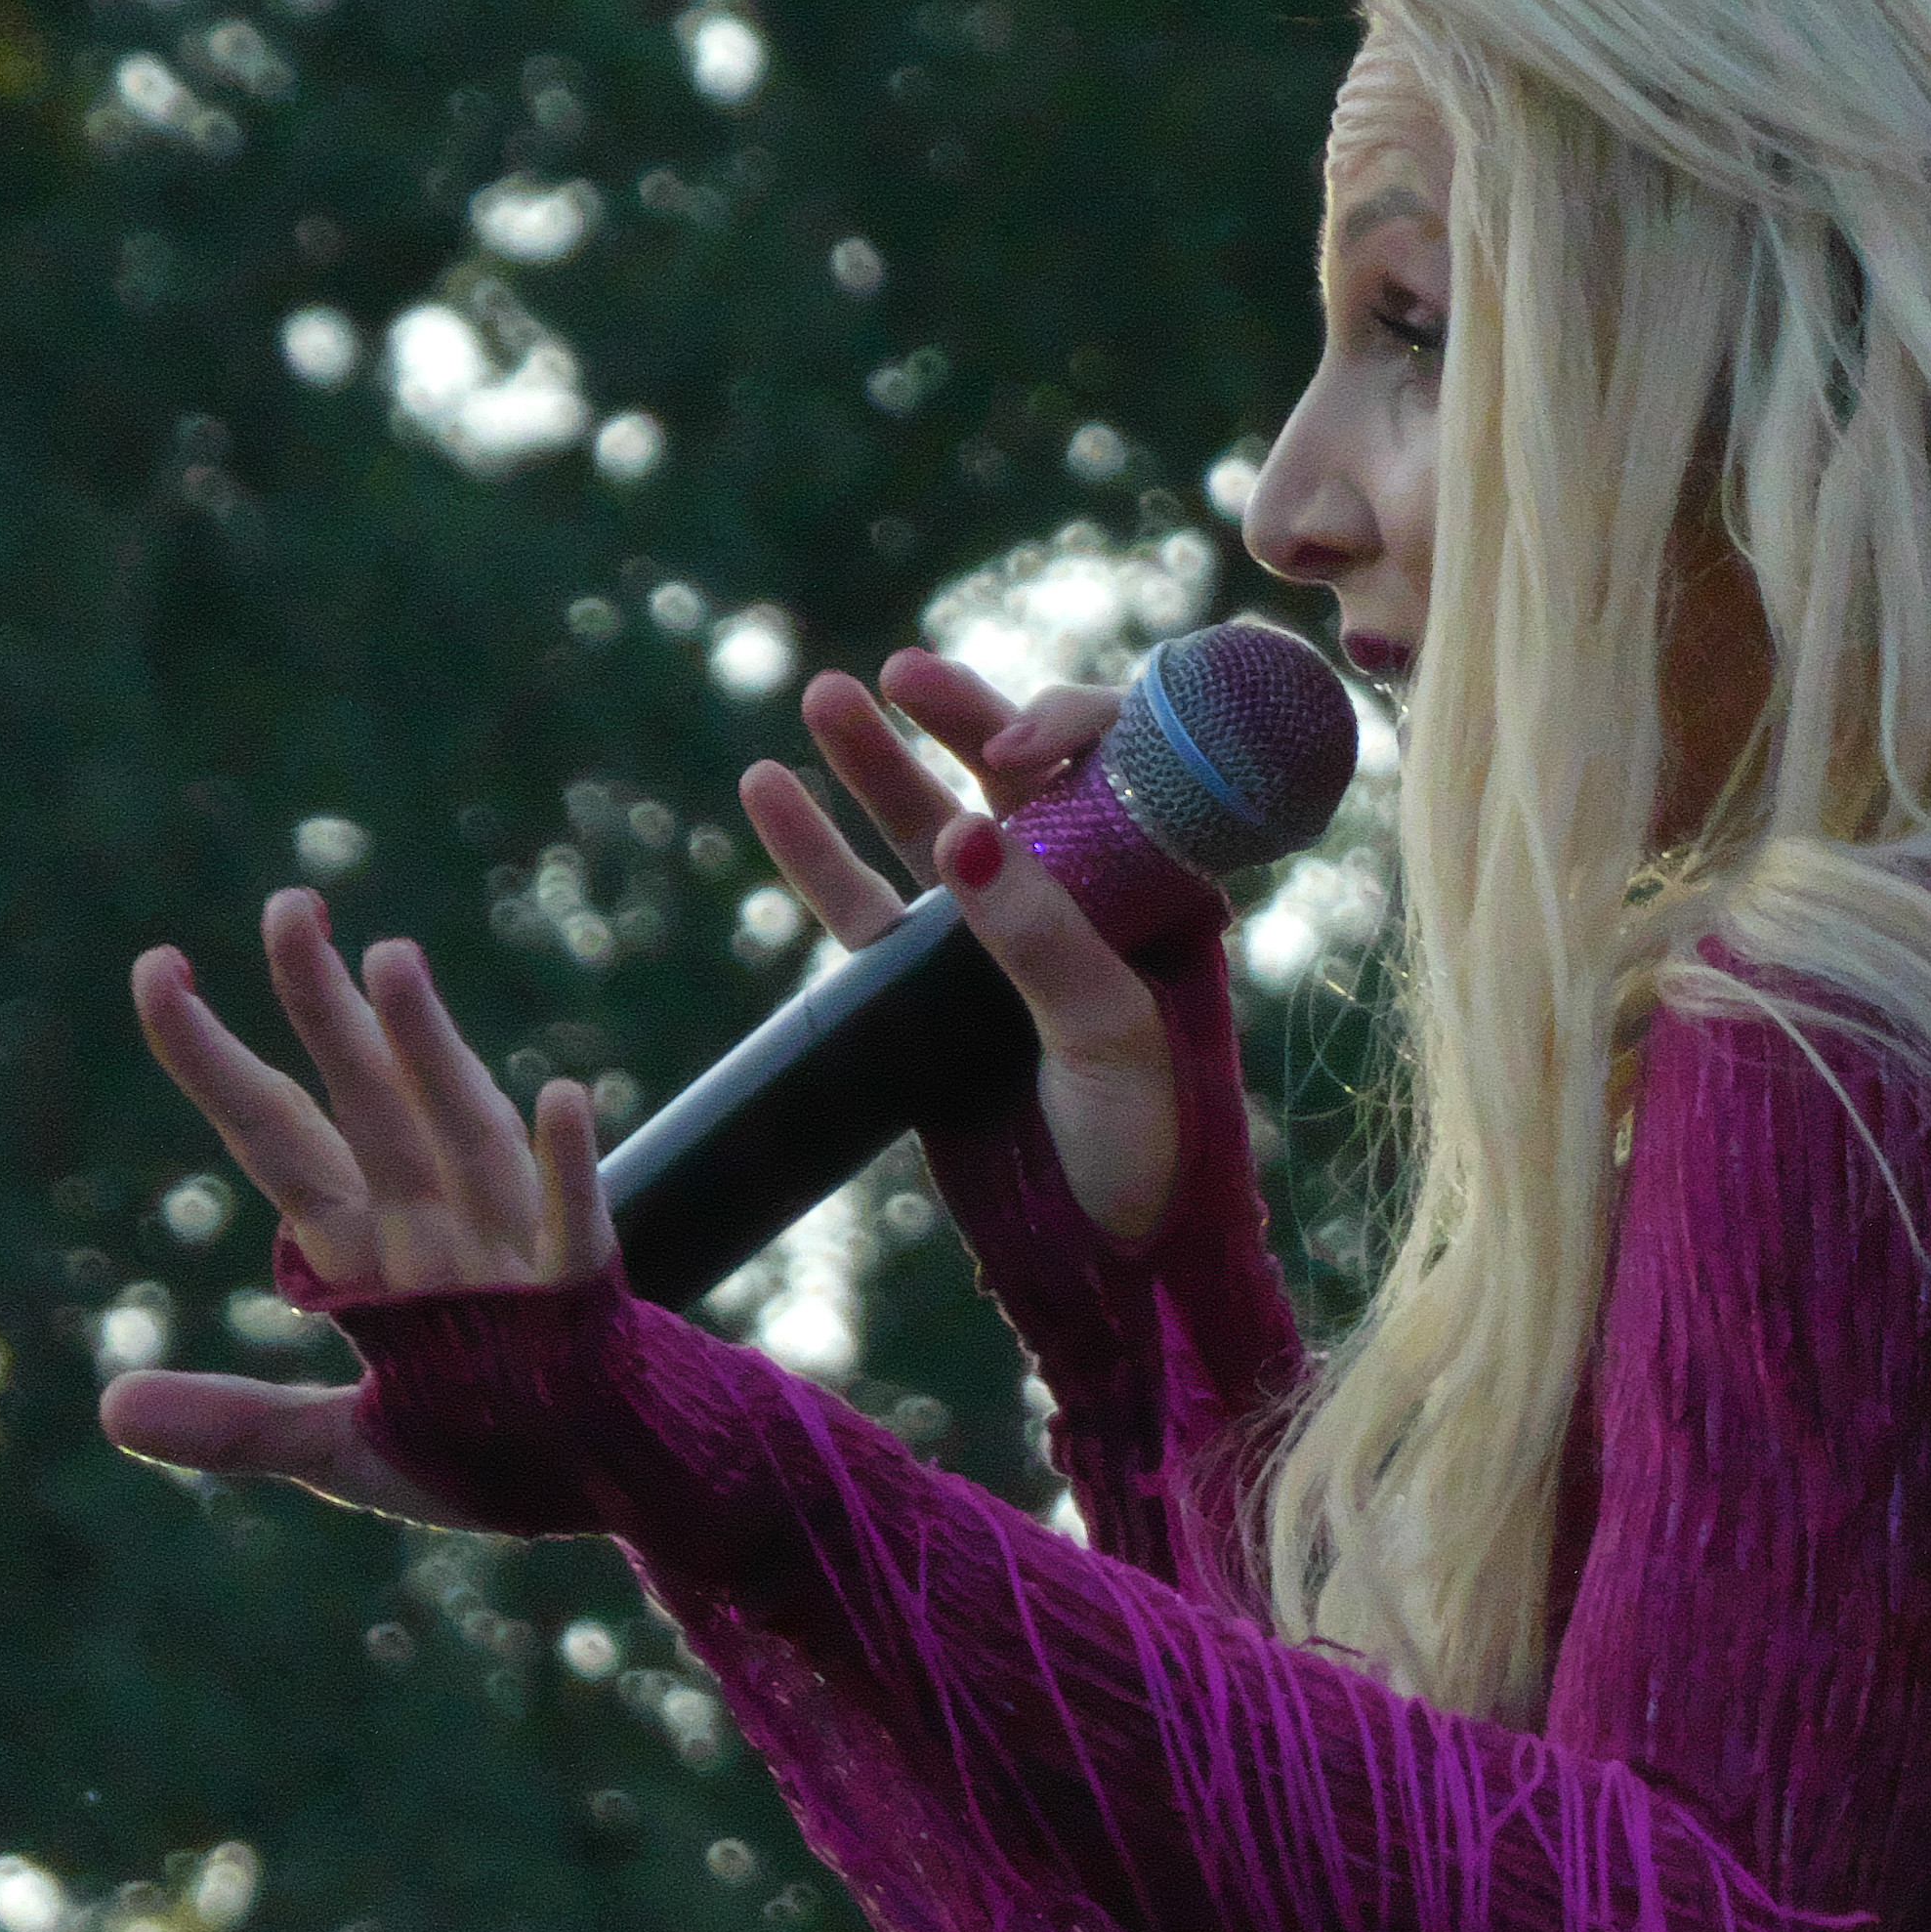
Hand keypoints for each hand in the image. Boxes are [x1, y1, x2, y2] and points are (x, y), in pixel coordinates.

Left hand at [97, 889, 614, 1524]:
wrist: (610, 1482)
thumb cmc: (484, 1450)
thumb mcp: (339, 1451)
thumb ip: (235, 1423)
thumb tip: (108, 1405)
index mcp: (362, 1256)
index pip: (273, 1134)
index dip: (212, 1057)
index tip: (160, 966)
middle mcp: (430, 1228)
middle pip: (360, 1100)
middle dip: (321, 1005)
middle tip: (287, 905)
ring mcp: (508, 1252)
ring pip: (457, 1129)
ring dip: (426, 1047)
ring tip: (391, 958)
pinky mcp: (580, 1296)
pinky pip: (574, 1223)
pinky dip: (567, 1165)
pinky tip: (562, 1097)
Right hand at [737, 648, 1186, 1242]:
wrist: (1108, 1255)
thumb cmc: (1144, 1140)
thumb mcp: (1104, 1032)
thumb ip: (1037, 937)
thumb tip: (962, 833)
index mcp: (1161, 891)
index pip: (1122, 769)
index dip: (1069, 731)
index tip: (1016, 744)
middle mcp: (1086, 900)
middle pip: (1020, 777)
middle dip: (965, 715)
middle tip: (905, 675)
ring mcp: (1002, 940)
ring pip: (931, 824)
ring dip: (879, 760)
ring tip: (827, 695)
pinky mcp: (929, 993)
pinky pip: (867, 904)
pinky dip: (816, 846)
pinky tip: (768, 786)